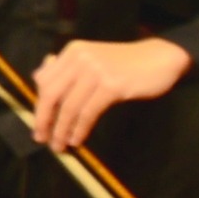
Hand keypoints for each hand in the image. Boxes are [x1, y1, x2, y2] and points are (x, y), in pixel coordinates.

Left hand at [30, 35, 191, 151]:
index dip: (39, 105)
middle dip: (43, 119)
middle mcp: (80, 58)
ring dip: (61, 129)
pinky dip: (80, 129)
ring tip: (59, 145)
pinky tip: (77, 140)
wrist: (160, 58)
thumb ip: (68, 69)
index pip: (44, 80)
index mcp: (72, 51)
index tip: (38, 124)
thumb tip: (39, 79)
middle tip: (41, 138)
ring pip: (69, 106)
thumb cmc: (125, 64)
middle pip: (51, 93)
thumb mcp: (92, 60)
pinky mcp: (112, 85)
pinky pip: (88, 112)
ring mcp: (96, 71)